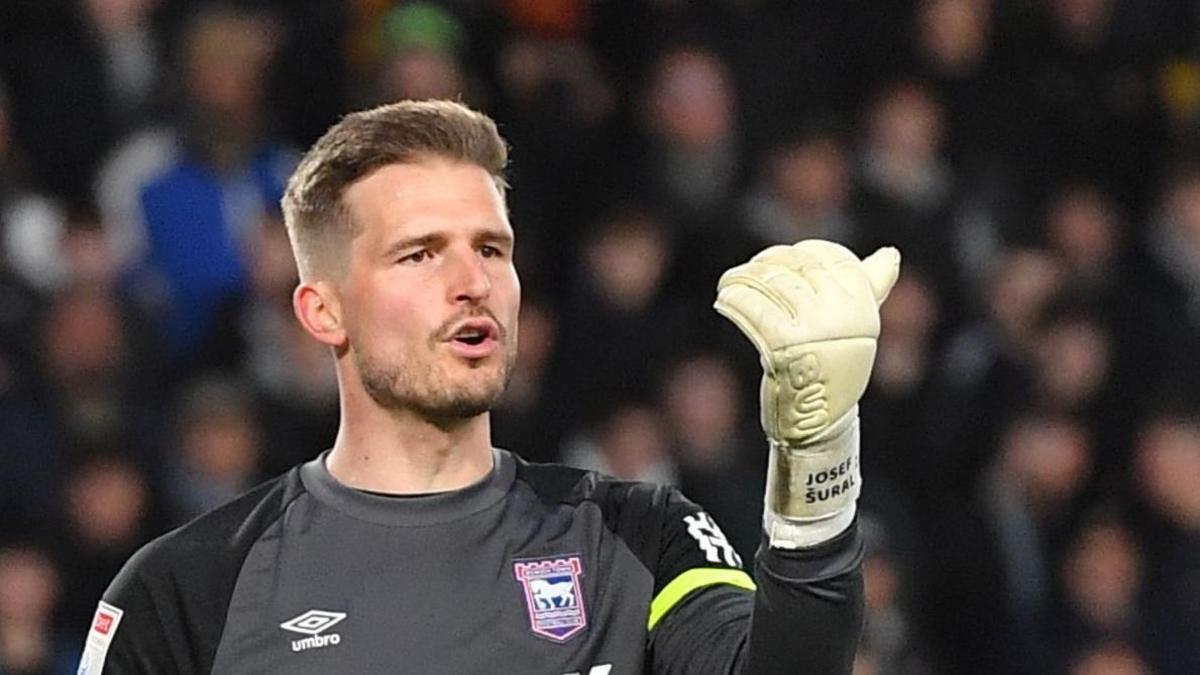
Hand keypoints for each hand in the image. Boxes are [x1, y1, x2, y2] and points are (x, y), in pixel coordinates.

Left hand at [714, 240, 899, 545]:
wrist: (817, 426)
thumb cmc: (832, 372)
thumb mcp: (855, 330)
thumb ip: (870, 289)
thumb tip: (890, 254)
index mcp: (864, 306)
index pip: (829, 258)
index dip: (797, 253)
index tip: (775, 260)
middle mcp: (846, 315)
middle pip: (796, 267)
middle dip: (765, 264)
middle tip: (745, 272)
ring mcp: (816, 330)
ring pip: (771, 284)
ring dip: (742, 280)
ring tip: (729, 284)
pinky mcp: (785, 346)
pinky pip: (753, 309)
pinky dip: (734, 300)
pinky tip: (725, 301)